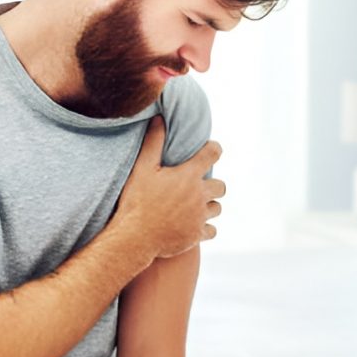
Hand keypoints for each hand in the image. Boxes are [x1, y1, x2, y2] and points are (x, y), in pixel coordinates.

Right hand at [112, 116, 224, 258]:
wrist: (135, 237)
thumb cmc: (136, 200)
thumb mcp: (141, 168)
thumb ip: (153, 143)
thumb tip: (159, 119)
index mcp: (188, 175)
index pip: (213, 153)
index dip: (214, 149)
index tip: (210, 150)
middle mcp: (199, 195)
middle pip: (221, 186)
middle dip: (212, 185)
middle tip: (197, 186)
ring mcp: (200, 217)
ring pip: (217, 208)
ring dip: (209, 206)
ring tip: (194, 206)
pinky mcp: (197, 235)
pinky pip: (212, 230)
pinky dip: (205, 227)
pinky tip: (193, 225)